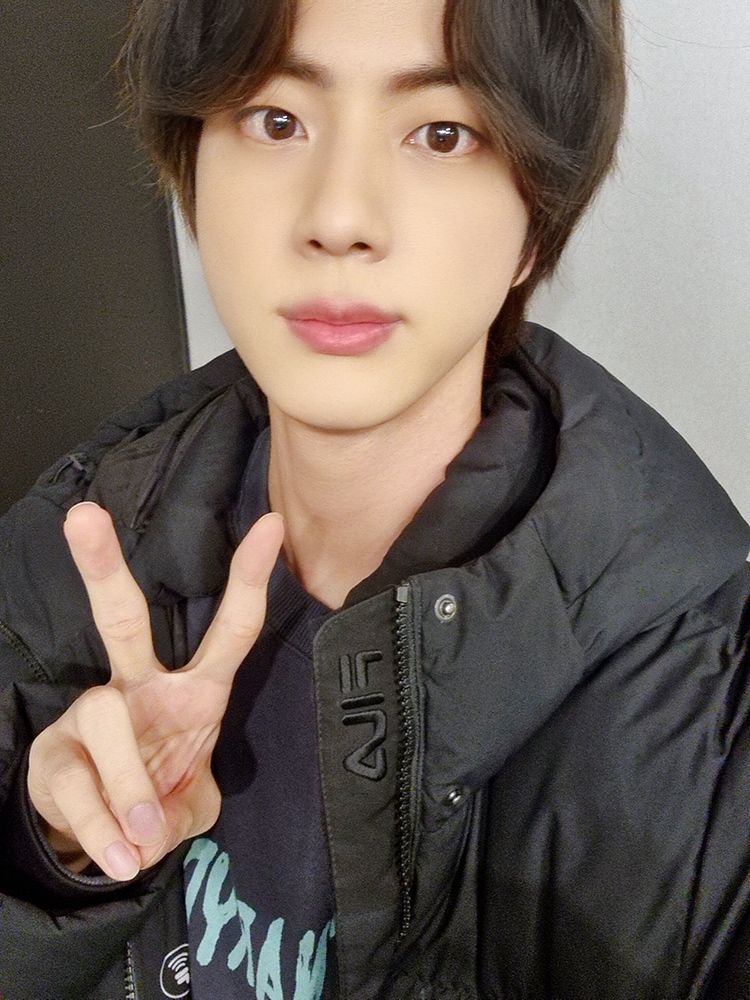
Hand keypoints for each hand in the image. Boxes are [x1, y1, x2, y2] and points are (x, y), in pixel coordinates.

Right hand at [27, 501, 283, 880]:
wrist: (109, 836)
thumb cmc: (164, 797)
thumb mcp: (196, 805)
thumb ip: (185, 812)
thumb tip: (146, 830)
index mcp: (196, 690)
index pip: (231, 630)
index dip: (251, 580)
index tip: (272, 526)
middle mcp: (141, 687)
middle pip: (120, 620)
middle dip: (103, 568)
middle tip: (83, 515)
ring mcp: (92, 715)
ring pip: (104, 720)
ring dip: (128, 784)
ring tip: (143, 839)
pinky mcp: (55, 754)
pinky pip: (78, 784)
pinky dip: (103, 828)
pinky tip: (122, 856)